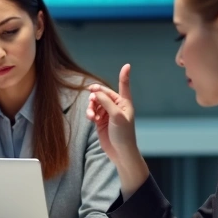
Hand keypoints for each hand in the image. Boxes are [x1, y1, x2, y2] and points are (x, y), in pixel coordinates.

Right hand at [87, 64, 148, 195]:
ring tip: (91, 115)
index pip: (124, 86)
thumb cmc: (123, 134)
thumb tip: (96, 92)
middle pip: (103, 94)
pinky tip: (91, 119)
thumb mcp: (116, 116)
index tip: (127, 66)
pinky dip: (90, 113)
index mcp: (125, 103)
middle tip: (91, 98)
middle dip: (96, 96)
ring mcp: (108, 113)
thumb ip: (106, 102)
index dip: (124, 76)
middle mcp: (116, 106)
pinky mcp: (100, 121)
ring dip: (91, 107)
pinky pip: (92, 112)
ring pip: (95, 103)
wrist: (120, 152)